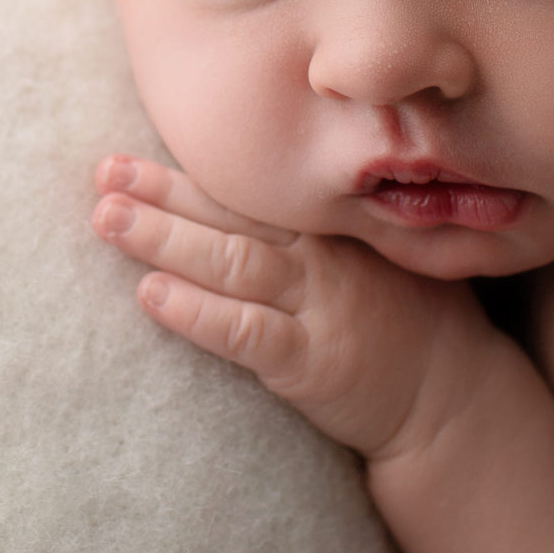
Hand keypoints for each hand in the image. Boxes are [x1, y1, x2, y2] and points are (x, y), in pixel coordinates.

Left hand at [89, 154, 482, 457]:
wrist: (451, 394)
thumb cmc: (403, 317)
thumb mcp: (369, 251)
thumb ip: (314, 223)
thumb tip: (234, 194)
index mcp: (326, 225)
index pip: (244, 190)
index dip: (180, 173)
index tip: (122, 158)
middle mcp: (319, 255)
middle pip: (228, 215)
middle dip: (159, 192)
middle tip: (102, 173)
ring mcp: (317, 306)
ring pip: (230, 261)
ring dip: (164, 238)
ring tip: (108, 220)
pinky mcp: (310, 361)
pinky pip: (246, 331)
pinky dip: (197, 311)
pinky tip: (150, 295)